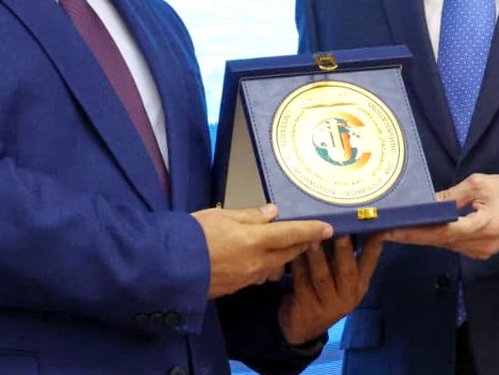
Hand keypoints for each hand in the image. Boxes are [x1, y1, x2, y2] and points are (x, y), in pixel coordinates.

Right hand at [192, 204, 331, 298]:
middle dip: (303, 244)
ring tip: (286, 246)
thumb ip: (249, 216)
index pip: (291, 234)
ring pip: (275, 266)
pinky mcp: (237, 287)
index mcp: (254, 240)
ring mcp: (247, 277)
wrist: (169, 267)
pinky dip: (265, 265)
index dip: (311, 231)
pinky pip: (258, 275)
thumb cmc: (193, 235)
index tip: (329, 228)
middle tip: (313, 235)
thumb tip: (272, 212)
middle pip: (289, 253)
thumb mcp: (221, 215)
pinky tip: (258, 258)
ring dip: (283, 257)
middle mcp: (256, 262)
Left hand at [278, 233, 382, 345]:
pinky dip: (297, 264)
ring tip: (312, 238)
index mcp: (359, 285)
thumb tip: (341, 220)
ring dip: (317, 256)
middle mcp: (348, 295)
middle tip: (340, 231)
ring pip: (322, 276)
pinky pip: (301, 281)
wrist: (303, 328)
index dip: (374, 245)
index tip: (377, 226)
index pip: (370, 263)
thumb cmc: (324, 292)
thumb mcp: (340, 280)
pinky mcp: (307, 306)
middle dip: (344, 251)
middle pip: (347, 271)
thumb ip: (342, 257)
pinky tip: (292, 250)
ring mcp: (328, 304)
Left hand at [382, 173, 498, 259]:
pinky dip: (436, 237)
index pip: (442, 232)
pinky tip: (420, 230)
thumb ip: (452, 196)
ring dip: (422, 237)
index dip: (416, 232)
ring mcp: (480, 252)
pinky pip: (452, 245)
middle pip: (439, 241)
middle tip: (384, 229)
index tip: (393, 229)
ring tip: (397, 227)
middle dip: (411, 235)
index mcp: (483, 225)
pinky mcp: (479, 253)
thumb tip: (426, 203)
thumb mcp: (480, 184)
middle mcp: (481, 245)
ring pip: (444, 245)